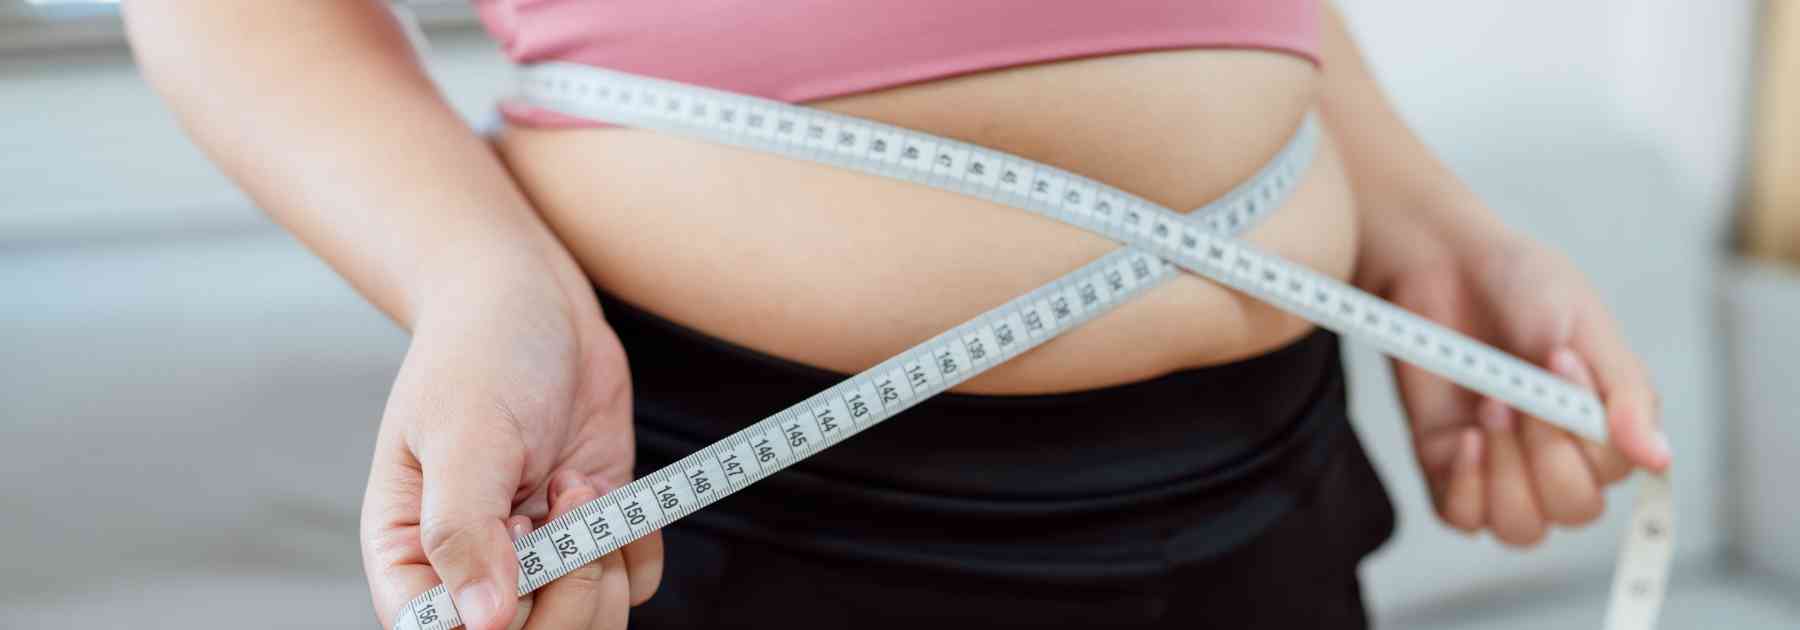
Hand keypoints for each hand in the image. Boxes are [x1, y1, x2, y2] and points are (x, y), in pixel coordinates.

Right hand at [359, 272, 660, 629]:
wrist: (531, 298)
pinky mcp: (592, 531)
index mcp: (412, 556)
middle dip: (567, 590)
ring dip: (603, 566)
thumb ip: (464, 529)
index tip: (520, 549)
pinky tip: (609, 490)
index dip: (494, 622)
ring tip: (578, 487)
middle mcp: (474, 568)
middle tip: (567, 508)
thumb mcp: (462, 433)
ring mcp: (539, 554)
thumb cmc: (476, 352)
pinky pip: (631, 584)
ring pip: (586, 622)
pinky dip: (638, 549)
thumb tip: (484, 621)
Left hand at [1372, 220, 1671, 546]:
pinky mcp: (1447, 468)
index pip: (1617, 471)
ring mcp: (1501, 465)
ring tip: (1489, 408)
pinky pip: (1463, 518)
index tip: (1559, 361)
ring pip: (1522, 528)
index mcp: (1603, 422)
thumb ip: (1625, 395)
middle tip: (1514, 393)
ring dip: (1506, 474)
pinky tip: (1464, 437)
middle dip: (1546, 453)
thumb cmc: (1519, 283)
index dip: (1587, 429)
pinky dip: (1466, 487)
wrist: (1439, 260)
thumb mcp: (1585, 325)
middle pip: (1574, 508)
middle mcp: (1557, 454)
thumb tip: (1657, 460)